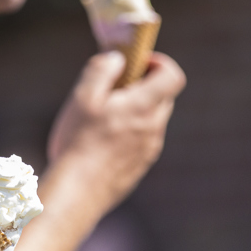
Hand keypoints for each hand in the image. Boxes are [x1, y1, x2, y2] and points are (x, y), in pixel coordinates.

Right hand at [47, 51, 185, 212]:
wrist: (77, 193)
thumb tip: (117, 57)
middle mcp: (153, 129)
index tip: (136, 63)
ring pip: (150, 122)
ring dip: (134, 113)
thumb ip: (102, 69)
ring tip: (101, 120)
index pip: (173, 76)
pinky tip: (99, 145)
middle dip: (143, 87)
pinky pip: (141, 143)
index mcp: (143, 107)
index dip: (158, 63)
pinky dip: (128, 135)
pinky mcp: (139, 169)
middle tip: (114, 89)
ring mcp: (148, 152)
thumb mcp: (82, 97)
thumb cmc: (78, 142)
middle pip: (163, 98)